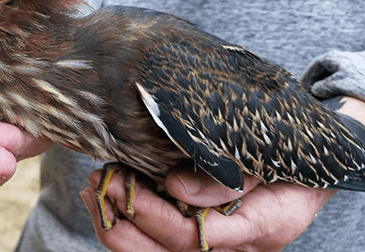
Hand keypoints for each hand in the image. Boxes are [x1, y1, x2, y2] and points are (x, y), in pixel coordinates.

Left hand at [80, 96, 363, 250]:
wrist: (307, 166)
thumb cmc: (287, 157)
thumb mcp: (267, 157)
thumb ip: (226, 177)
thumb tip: (174, 188)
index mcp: (259, 227)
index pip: (194, 236)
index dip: (153, 215)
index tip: (124, 184)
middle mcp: (235, 247)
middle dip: (123, 223)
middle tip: (97, 185)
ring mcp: (216, 245)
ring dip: (116, 225)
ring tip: (92, 190)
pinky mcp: (199, 236)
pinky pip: (157, 242)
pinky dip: (125, 222)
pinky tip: (103, 198)